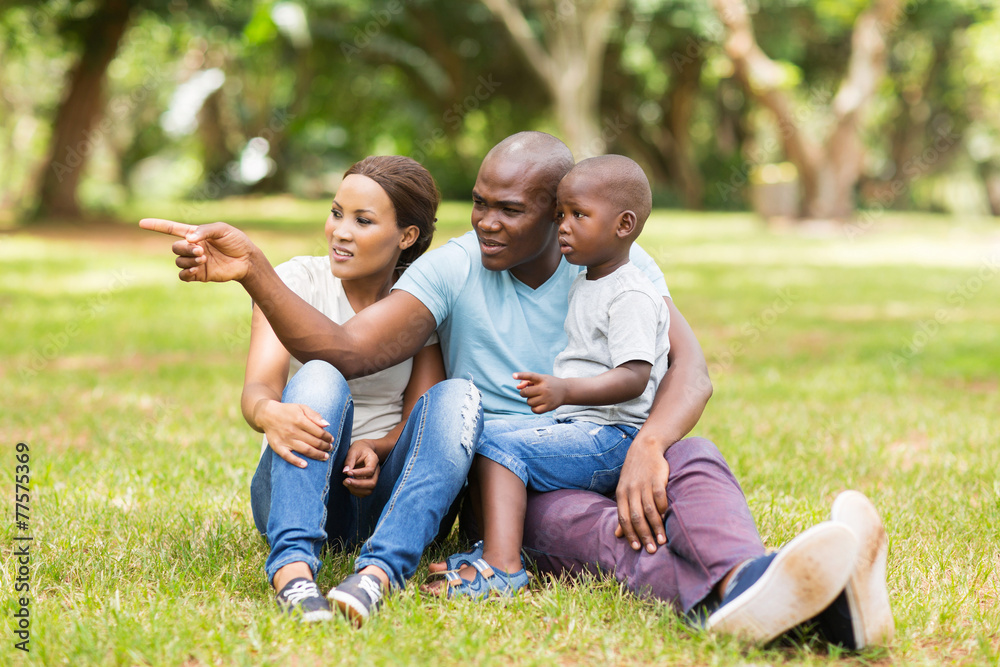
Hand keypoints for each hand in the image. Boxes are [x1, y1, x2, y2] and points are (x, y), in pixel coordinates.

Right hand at [139, 218, 255, 282]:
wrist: (247, 259)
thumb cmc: (236, 241)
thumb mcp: (222, 230)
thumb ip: (204, 231)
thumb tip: (188, 239)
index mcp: (195, 234)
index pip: (171, 229)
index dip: (157, 225)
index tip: (141, 223)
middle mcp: (192, 247)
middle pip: (175, 248)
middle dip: (186, 249)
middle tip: (201, 251)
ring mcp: (195, 262)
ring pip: (179, 261)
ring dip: (188, 260)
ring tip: (203, 259)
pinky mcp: (199, 274)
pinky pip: (183, 275)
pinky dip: (185, 273)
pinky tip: (195, 270)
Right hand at [257, 400, 333, 467]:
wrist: (266, 414)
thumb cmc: (288, 411)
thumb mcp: (302, 407)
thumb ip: (314, 415)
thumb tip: (327, 425)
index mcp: (300, 420)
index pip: (318, 432)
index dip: (327, 437)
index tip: (331, 439)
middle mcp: (293, 430)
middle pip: (313, 441)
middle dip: (324, 446)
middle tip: (330, 448)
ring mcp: (285, 439)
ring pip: (304, 450)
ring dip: (316, 455)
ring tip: (325, 457)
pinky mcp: (277, 446)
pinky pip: (287, 456)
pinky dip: (296, 461)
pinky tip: (305, 465)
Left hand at [342, 440, 379, 497]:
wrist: (364, 449)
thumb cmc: (359, 449)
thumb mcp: (353, 450)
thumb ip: (349, 460)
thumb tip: (345, 471)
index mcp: (374, 460)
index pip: (370, 470)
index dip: (359, 473)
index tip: (348, 473)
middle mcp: (376, 471)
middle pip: (372, 483)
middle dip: (358, 484)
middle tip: (345, 481)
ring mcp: (374, 478)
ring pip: (370, 490)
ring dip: (357, 489)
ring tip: (346, 483)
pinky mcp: (369, 483)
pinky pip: (365, 492)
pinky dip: (357, 492)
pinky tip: (349, 486)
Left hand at [513, 371, 567, 412]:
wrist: (566, 391)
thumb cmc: (549, 383)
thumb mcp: (540, 379)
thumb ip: (527, 381)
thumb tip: (518, 387)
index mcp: (542, 379)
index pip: (531, 376)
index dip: (521, 376)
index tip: (513, 375)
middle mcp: (545, 388)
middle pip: (526, 392)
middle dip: (524, 393)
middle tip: (528, 392)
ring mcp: (547, 398)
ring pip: (529, 402)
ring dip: (530, 400)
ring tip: (537, 397)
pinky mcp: (549, 407)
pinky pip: (534, 410)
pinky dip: (533, 408)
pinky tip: (538, 404)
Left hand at [614, 436, 669, 552]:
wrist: (645, 447)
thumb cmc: (635, 473)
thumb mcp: (624, 491)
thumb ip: (623, 512)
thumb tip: (617, 535)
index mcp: (621, 494)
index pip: (624, 518)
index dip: (630, 534)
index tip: (637, 548)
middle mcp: (631, 490)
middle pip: (636, 517)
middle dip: (644, 535)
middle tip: (652, 550)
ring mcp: (643, 484)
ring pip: (649, 510)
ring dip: (656, 527)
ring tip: (662, 540)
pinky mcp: (657, 478)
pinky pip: (659, 496)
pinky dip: (663, 508)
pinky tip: (667, 518)